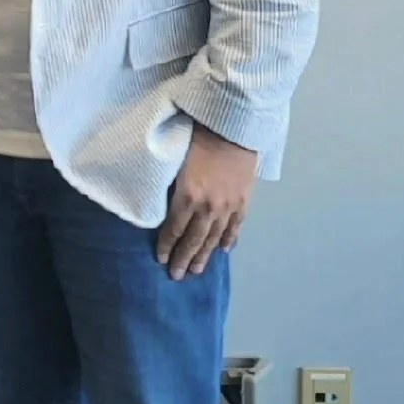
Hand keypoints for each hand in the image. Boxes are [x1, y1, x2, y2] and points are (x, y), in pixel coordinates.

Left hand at [157, 124, 258, 279]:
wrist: (234, 127)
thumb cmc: (199, 138)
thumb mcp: (176, 163)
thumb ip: (173, 188)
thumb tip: (165, 206)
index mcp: (188, 197)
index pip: (174, 229)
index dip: (166, 246)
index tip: (160, 259)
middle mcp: (208, 207)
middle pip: (193, 240)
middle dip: (183, 259)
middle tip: (176, 276)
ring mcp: (228, 207)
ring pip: (213, 238)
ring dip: (204, 256)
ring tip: (196, 270)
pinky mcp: (243, 201)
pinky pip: (235, 226)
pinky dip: (228, 239)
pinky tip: (223, 250)